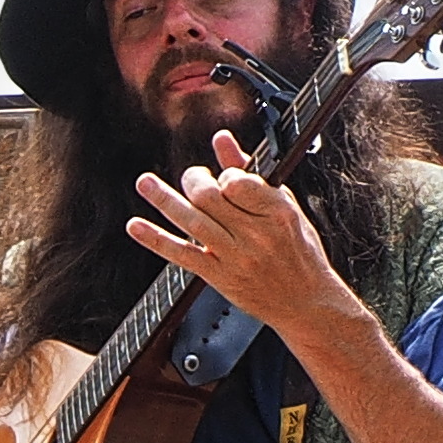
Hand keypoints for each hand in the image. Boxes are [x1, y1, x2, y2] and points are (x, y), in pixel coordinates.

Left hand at [130, 135, 360, 348]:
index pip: (237, 181)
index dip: (224, 174)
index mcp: (278, 212)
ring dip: (163, 199)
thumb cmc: (298, 250)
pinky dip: (155, 239)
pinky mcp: (219, 277)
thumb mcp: (285, 207)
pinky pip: (181, 255)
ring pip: (192, 222)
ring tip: (145, 183)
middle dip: (194, 182)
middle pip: (209, 198)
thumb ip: (250, 172)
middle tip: (193, 181)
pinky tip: (136, 226)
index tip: (225, 179)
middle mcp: (256, 235)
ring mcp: (236, 258)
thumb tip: (221, 139)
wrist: (306, 303)